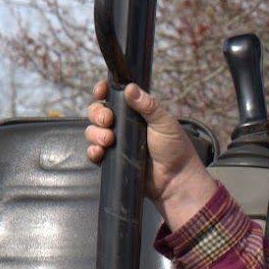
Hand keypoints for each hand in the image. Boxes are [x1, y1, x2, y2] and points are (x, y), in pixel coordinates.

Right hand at [84, 80, 216, 226]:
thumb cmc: (174, 149)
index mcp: (136, 112)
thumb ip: (148, 106)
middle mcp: (123, 125)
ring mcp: (116, 143)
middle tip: (108, 120)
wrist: (175, 180)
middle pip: (98, 112)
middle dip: (97, 113)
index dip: (103, 91)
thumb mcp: (164, 123)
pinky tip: (100, 152)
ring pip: (93, 131)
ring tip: (109, 140)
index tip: (100, 91)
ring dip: (95, 133)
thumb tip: (130, 88)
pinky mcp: (112, 159)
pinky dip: (93, 150)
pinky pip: (93, 152)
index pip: (113, 97)